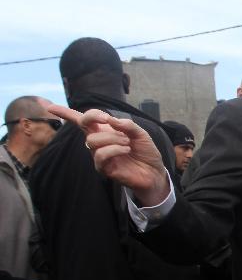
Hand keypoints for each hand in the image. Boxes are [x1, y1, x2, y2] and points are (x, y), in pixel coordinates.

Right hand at [48, 105, 169, 205]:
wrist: (153, 171)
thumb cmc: (144, 151)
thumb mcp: (140, 133)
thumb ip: (127, 124)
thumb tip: (110, 119)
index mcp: (104, 130)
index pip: (81, 120)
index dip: (65, 113)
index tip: (50, 108)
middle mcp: (98, 141)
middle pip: (83, 124)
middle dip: (93, 117)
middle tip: (109, 121)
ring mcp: (98, 155)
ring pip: (92, 140)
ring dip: (112, 137)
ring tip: (127, 143)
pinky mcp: (103, 168)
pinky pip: (100, 155)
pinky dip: (114, 149)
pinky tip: (126, 149)